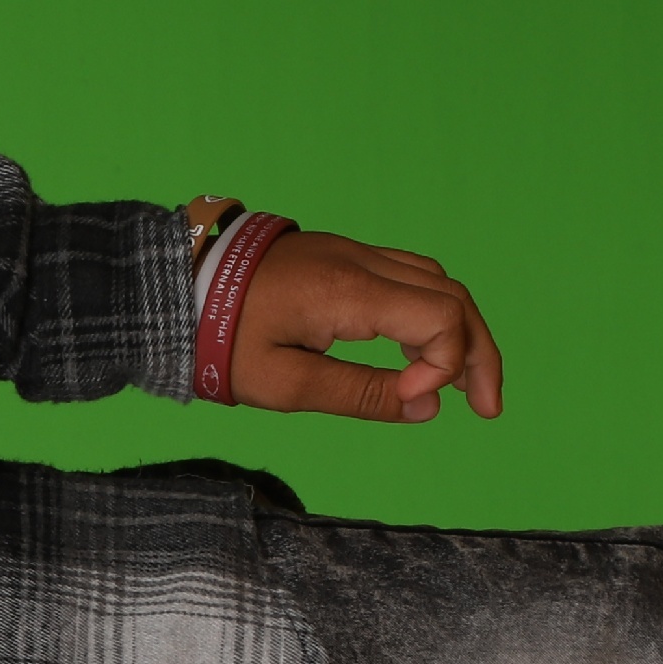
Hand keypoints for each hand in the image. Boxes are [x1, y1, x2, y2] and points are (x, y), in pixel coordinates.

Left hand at [232, 228, 503, 423]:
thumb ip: (357, 394)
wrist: (174, 284)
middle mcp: (362, 263)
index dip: (444, 365)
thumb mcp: (282, 383)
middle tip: (487, 408)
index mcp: (349, 291)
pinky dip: (431, 316)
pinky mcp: (344, 259)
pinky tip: (422, 357)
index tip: (412, 401)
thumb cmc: (218, 338)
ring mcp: (355, 254)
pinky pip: (409, 279)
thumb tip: (425, 406)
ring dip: (459, 333)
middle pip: (453, 298)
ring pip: (437, 285)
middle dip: (478, 353)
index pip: (441, 318)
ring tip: (463, 388)